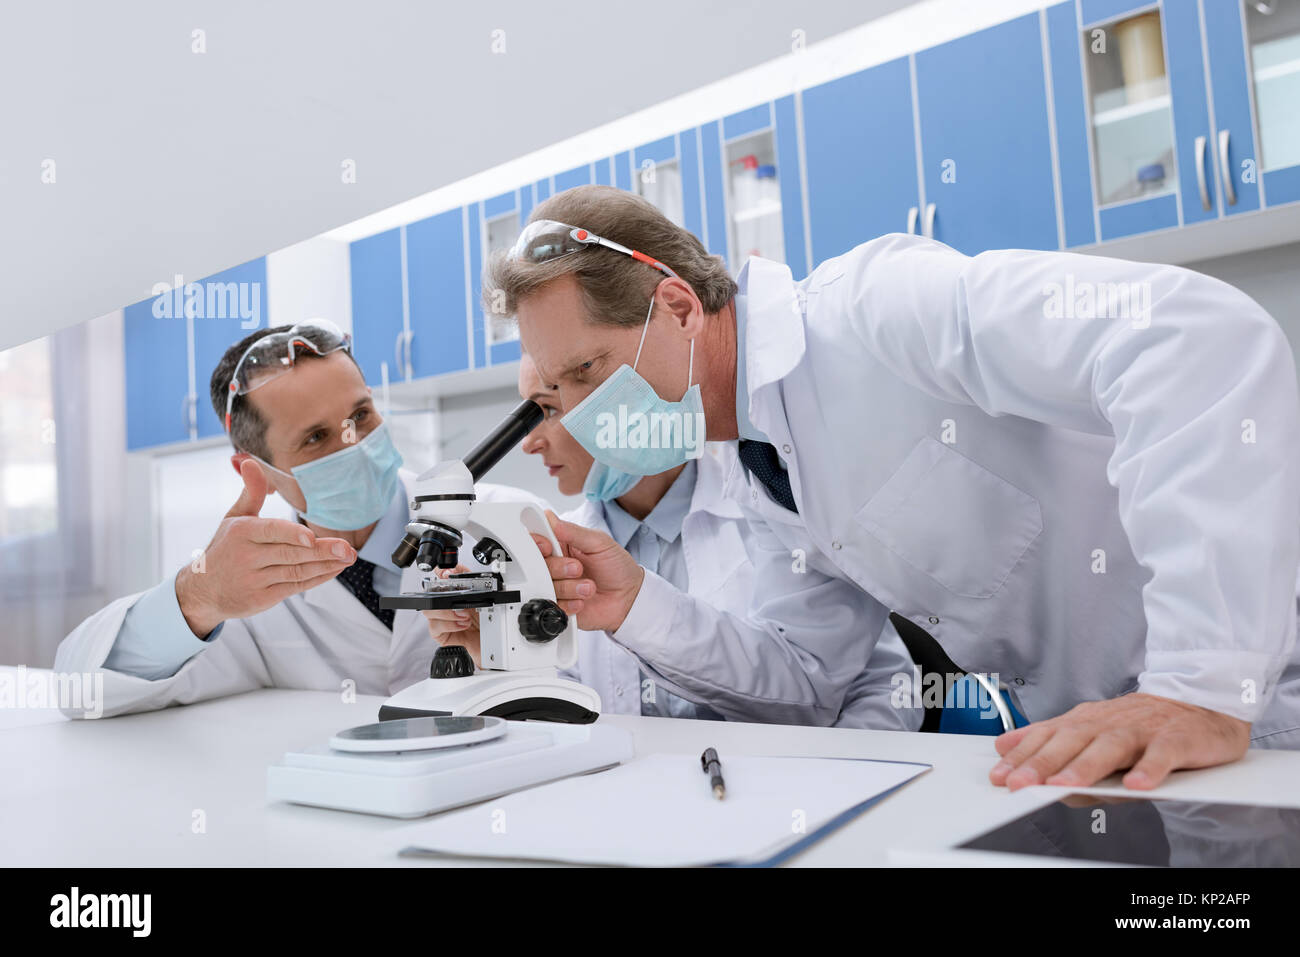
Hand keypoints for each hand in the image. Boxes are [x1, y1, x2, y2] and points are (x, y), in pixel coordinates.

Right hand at [175, 458, 357, 636]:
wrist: (202, 591)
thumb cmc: (225, 548)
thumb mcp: (233, 518)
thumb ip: (251, 491)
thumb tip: (249, 461)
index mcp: (241, 532)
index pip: (270, 532)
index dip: (291, 535)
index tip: (311, 537)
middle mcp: (247, 557)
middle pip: (290, 554)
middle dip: (322, 551)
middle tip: (347, 549)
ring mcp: (255, 580)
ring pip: (296, 571)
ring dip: (326, 565)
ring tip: (349, 557)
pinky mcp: (263, 598)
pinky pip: (295, 587)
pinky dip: (318, 578)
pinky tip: (335, 569)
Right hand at [421, 566, 480, 664]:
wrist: (493, 642)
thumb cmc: (488, 620)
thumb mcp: (483, 596)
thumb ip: (470, 578)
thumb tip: (456, 568)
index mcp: (453, 595)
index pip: (438, 580)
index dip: (438, 575)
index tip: (446, 574)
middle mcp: (445, 607)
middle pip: (427, 595)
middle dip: (441, 594)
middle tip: (457, 599)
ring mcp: (442, 621)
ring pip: (428, 611)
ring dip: (448, 612)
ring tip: (465, 615)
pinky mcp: (441, 635)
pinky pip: (435, 628)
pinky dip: (450, 625)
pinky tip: (462, 625)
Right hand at [531, 510, 644, 631]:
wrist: (629, 598)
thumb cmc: (617, 566)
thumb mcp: (599, 543)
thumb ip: (574, 532)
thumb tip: (550, 518)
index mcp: (561, 544)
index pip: (537, 539)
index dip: (537, 543)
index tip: (548, 546)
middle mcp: (555, 565)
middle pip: (537, 565)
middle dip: (558, 568)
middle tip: (578, 568)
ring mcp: (556, 586)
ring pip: (545, 586)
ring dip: (569, 587)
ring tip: (589, 587)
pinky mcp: (559, 606)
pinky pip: (552, 606)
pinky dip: (569, 604)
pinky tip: (583, 601)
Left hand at [989, 693, 1250, 790]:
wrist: (1202, 707)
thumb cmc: (1142, 726)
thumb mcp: (1092, 730)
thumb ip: (1051, 741)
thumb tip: (1006, 747)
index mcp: (1087, 720)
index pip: (1048, 736)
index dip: (1022, 755)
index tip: (999, 775)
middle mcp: (1110, 722)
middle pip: (1072, 740)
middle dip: (1043, 762)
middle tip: (1020, 783)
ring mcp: (1143, 729)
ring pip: (1111, 746)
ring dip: (1086, 767)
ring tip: (1065, 787)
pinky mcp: (1177, 738)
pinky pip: (1163, 754)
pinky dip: (1150, 768)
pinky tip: (1137, 785)